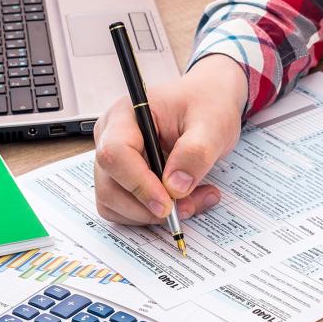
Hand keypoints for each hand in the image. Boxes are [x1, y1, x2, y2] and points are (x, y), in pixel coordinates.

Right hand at [93, 54, 247, 224]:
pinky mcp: (121, 180)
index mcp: (126, 115)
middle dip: (148, 207)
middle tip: (189, 206)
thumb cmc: (205, 106)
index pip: (115, 154)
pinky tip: (182, 201)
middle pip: (110, 186)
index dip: (139, 184)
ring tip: (193, 201)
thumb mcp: (212, 124)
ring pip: (114, 204)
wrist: (208, 106)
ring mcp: (113, 162)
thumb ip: (194, 154)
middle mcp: (110, 138)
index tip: (168, 204)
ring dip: (152, 215)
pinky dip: (152, 216)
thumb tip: (175, 188)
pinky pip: (125, 210)